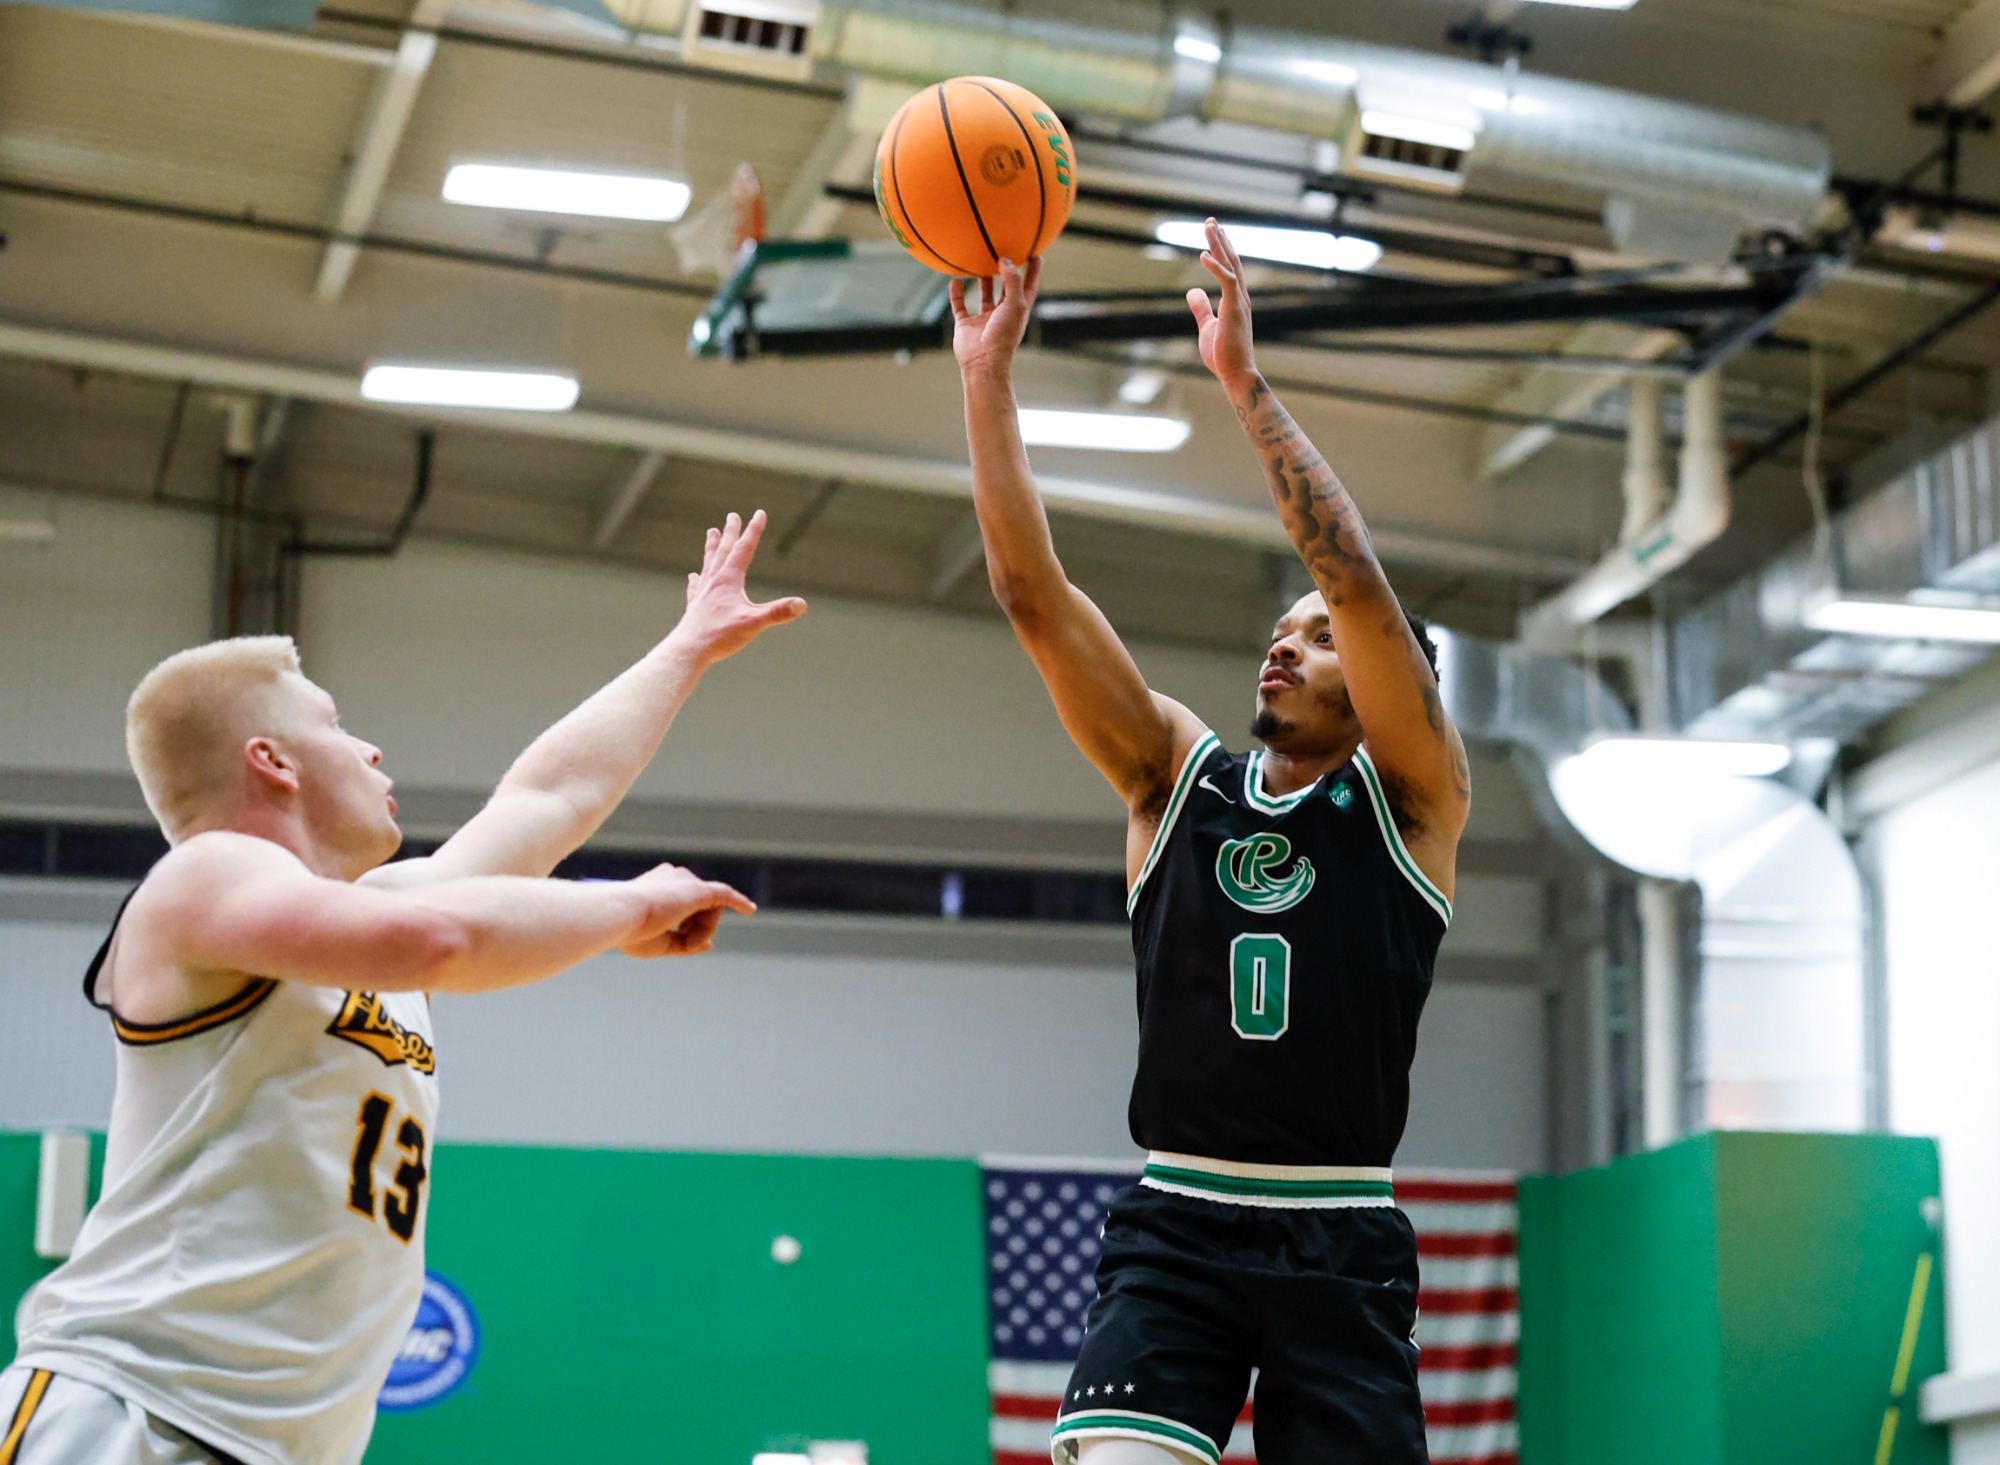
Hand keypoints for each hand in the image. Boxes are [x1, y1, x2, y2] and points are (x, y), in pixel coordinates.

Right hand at [620, 862, 756, 957]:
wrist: (620, 915)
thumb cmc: (629, 931)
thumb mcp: (659, 943)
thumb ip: (685, 943)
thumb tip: (709, 944)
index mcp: (656, 885)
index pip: (683, 907)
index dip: (689, 928)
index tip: (687, 943)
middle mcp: (672, 878)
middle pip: (699, 909)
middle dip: (696, 930)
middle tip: (685, 945)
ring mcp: (685, 881)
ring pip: (709, 910)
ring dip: (702, 931)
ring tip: (686, 942)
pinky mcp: (698, 889)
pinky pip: (724, 895)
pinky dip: (738, 902)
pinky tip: (750, 910)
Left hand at [677, 510, 806, 662]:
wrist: (688, 651)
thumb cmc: (720, 637)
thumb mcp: (753, 624)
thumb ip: (777, 613)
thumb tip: (802, 604)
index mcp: (729, 581)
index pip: (744, 550)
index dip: (753, 530)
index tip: (759, 513)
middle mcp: (714, 582)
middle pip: (723, 551)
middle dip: (730, 532)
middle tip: (732, 515)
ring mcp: (703, 594)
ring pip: (708, 563)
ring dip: (712, 547)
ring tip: (711, 532)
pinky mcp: (695, 607)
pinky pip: (696, 587)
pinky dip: (696, 579)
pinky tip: (693, 576)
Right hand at [950, 257, 1042, 379]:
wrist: (983, 362)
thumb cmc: (1004, 336)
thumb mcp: (1015, 304)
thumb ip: (1012, 281)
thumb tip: (1005, 260)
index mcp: (1018, 310)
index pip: (1029, 286)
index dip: (1033, 271)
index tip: (1037, 254)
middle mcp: (1002, 314)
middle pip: (1006, 289)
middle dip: (1006, 272)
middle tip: (1003, 252)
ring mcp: (984, 320)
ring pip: (984, 296)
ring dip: (983, 281)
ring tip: (980, 261)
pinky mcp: (966, 325)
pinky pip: (960, 306)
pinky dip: (957, 293)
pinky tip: (955, 280)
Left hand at [1186, 218, 1258, 388]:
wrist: (1236, 374)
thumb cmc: (1224, 355)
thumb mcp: (1207, 326)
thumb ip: (1201, 307)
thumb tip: (1192, 291)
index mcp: (1235, 301)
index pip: (1229, 269)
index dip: (1221, 250)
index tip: (1214, 234)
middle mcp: (1240, 297)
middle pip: (1231, 261)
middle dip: (1220, 239)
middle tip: (1211, 220)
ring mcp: (1239, 302)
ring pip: (1230, 265)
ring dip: (1219, 244)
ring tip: (1209, 225)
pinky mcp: (1234, 309)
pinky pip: (1225, 281)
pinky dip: (1214, 266)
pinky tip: (1202, 254)